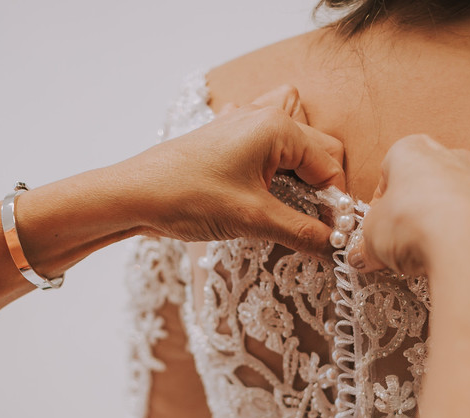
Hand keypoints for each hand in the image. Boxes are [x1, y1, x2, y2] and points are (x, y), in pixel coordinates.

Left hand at [117, 87, 345, 256]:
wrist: (132, 195)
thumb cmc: (188, 198)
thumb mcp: (254, 220)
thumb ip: (302, 232)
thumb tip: (337, 248)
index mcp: (277, 127)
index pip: (330, 165)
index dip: (336, 205)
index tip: (334, 237)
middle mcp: (263, 117)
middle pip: (318, 152)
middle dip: (321, 190)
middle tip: (313, 227)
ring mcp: (243, 124)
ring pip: (294, 149)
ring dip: (300, 178)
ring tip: (289, 210)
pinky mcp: (227, 139)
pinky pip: (267, 149)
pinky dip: (275, 171)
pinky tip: (264, 196)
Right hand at [352, 135, 469, 293]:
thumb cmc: (415, 224)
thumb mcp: (372, 237)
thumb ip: (365, 244)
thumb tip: (362, 257)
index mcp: (410, 149)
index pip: (387, 172)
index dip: (378, 206)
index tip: (374, 232)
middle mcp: (449, 155)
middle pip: (422, 185)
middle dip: (409, 214)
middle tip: (398, 245)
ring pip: (450, 203)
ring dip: (436, 227)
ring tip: (425, 256)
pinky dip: (462, 238)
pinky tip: (451, 258)